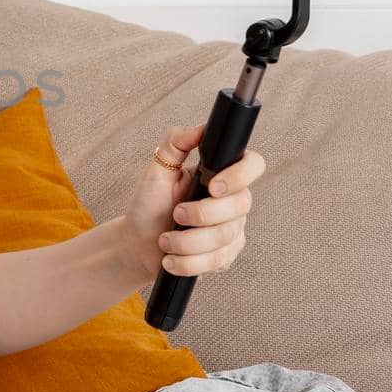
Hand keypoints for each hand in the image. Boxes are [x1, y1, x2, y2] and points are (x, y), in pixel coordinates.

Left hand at [117, 123, 265, 287]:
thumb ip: (176, 143)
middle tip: (175, 215)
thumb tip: (201, 129)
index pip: (253, 165)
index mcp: (221, 175)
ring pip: (225, 237)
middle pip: (240, 205)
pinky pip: (217, 261)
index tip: (212, 186)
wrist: (138, 243)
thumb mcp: (158, 170)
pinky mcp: (226, 256)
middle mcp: (233, 202)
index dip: (239, 176)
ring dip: (186, 242)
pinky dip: (188, 262)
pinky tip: (170, 260)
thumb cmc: (150, 204)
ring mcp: (233, 230)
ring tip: (165, 241)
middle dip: (201, 214)